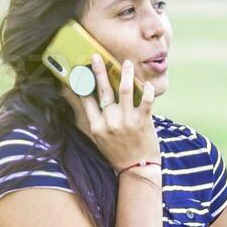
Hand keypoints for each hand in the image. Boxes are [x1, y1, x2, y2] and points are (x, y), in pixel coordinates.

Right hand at [67, 54, 160, 171]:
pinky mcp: (143, 122)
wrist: (136, 170)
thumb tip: (81, 101)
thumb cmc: (117, 153)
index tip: (80, 68)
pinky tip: (146, 83)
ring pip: (125, 90)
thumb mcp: (98, 138)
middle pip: (103, 90)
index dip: (83, 82)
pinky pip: (146, 101)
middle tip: (97, 57)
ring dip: (125, 74)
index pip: (87, 98)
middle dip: (99, 71)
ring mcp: (127, 121)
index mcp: (97, 125)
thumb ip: (91, 119)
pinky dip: (147, 90)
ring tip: (126, 63)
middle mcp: (110, 122)